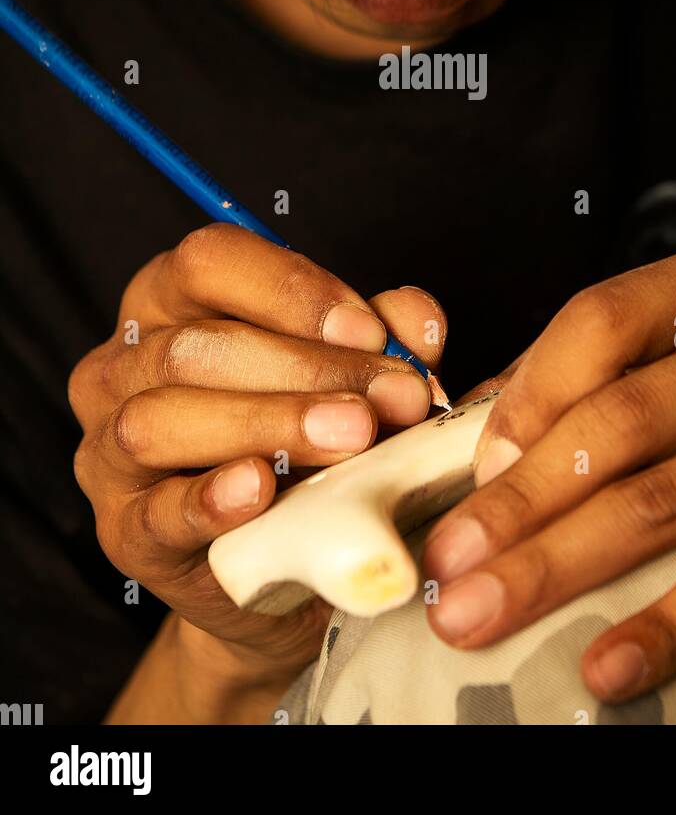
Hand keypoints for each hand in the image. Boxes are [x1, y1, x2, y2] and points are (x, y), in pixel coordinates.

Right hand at [70, 223, 444, 680]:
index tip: (370, 330)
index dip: (293, 289)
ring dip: (268, 422)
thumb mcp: (345, 373)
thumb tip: (415, 321)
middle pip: (194, 345)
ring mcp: (110, 452)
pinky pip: (156, 514)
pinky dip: (211, 500)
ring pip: (161, 420)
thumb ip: (380, 336)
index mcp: (169, 303)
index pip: (208, 262)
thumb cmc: (304, 443)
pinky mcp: (124, 534)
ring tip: (351, 434)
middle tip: (391, 398)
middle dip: (306, 367)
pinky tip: (264, 488)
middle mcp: (121, 367)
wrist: (280, 565)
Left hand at [422, 228, 675, 702]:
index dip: (525, 398)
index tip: (472, 472)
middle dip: (519, 501)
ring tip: (483, 610)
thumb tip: (475, 443)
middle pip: (621, 420)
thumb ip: (579, 371)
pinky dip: (660, 628)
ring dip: (556, 566)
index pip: (602, 320)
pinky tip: (603, 663)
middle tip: (447, 567)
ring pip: (658, 502)